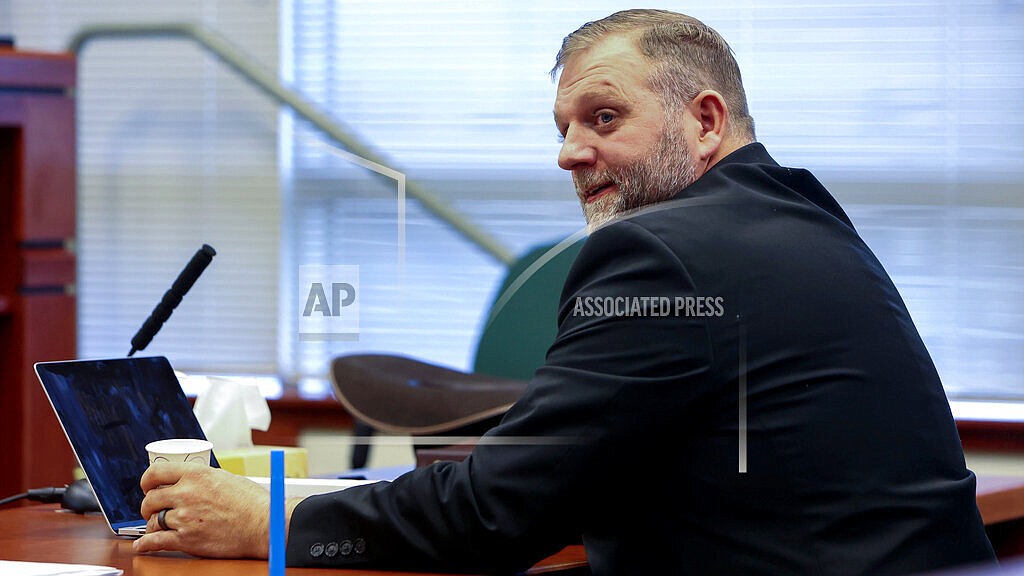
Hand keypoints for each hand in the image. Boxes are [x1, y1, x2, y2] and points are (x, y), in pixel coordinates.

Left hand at [133, 463, 270, 557]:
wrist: (264, 525)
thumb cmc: (252, 502)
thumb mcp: (225, 478)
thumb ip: (202, 480)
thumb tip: (188, 483)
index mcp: (196, 474)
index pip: (156, 473)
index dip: (146, 481)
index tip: (147, 486)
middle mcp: (187, 494)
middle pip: (150, 499)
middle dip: (149, 506)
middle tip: (154, 509)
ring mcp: (185, 518)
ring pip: (153, 521)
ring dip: (153, 524)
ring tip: (158, 526)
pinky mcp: (187, 540)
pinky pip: (155, 542)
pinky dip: (145, 544)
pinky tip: (143, 545)